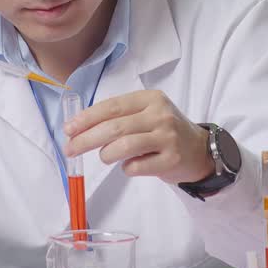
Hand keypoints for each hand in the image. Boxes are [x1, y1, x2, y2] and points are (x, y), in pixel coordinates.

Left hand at [63, 90, 214, 183]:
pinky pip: (136, 167)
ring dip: (106, 154)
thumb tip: (79, 128)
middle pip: (114, 127)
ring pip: (123, 146)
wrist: (199, 150)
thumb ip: (119, 117)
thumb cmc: (164, 131)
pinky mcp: (171, 159)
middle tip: (70, 149)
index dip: (87, 118)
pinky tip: (130, 165)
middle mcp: (160, 115)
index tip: (68, 129)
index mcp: (150, 98)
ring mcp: (167, 137)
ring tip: (105, 157)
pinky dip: (126, 168)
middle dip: (86, 139)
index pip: (112, 106)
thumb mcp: (146, 114)